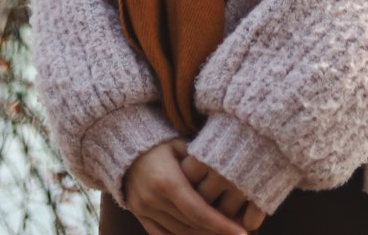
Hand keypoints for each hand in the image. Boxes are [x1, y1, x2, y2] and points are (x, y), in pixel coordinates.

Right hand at [121, 139, 265, 234]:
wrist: (124, 145)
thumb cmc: (160, 141)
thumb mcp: (180, 144)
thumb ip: (200, 161)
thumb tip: (227, 171)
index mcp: (167, 181)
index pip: (199, 211)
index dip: (221, 225)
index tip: (242, 232)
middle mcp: (153, 199)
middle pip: (190, 225)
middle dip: (216, 233)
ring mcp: (144, 210)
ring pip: (178, 233)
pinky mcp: (139, 215)